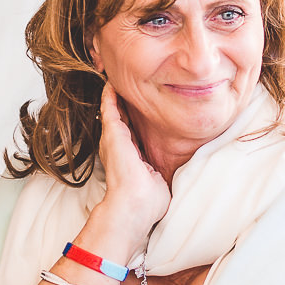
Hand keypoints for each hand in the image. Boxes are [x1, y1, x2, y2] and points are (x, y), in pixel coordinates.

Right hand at [81, 84, 169, 258]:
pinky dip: (110, 94)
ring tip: (117, 77)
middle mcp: (118, 145)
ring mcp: (113, 139)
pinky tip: (112, 81)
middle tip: (127, 82)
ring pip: (113, 109)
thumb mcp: (158, 178)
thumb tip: (175, 169)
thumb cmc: (147, 202)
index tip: (141, 102)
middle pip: (121, 116)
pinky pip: (109, 107)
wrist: (134, 207)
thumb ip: (161, 168)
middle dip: (123, 100)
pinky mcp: (112, 133)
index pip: (131, 130)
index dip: (134, 116)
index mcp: (129, 154)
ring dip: (115, 94)